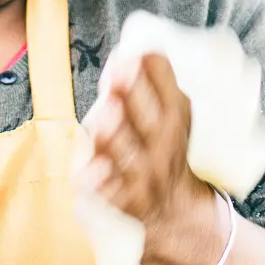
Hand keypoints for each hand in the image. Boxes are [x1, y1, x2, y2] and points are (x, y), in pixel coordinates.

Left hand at [79, 54, 225, 264]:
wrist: (176, 216)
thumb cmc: (164, 151)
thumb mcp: (173, 118)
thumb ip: (156, 87)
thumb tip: (135, 48)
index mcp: (179, 124)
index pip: (173, 94)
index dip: (157, 71)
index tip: (140, 50)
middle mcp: (165, 150)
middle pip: (151, 120)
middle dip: (136, 94)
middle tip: (122, 69)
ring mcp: (144, 178)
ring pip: (128, 155)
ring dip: (116, 133)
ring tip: (105, 112)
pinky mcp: (123, 202)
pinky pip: (109, 194)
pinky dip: (99, 184)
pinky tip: (85, 173)